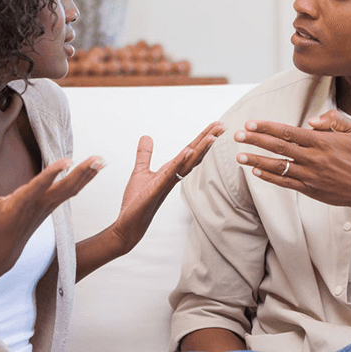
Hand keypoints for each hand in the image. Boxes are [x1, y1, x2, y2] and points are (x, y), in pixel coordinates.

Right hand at [0, 156, 102, 273]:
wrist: (2, 252)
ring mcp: (47, 207)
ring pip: (71, 189)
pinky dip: (81, 182)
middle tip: (99, 158)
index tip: (67, 160)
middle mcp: (40, 204)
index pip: (40, 185)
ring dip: (87, 175)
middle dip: (83, 172)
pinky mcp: (50, 208)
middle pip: (65, 187)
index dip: (53, 172)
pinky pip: (69, 193)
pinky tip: (90, 173)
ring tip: (101, 161)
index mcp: (24, 202)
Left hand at [110, 121, 224, 251]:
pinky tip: (187, 151)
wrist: (129, 225)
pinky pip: (169, 174)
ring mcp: (166, 184)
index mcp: (171, 171)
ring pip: (187, 165)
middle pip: (194, 156)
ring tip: (212, 137)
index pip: (190, 152)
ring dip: (199, 151)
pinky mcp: (155, 191)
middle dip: (207, 141)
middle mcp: (173, 177)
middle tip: (222, 126)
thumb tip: (146, 136)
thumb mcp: (140, 172)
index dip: (202, 138)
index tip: (215, 126)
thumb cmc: (137, 202)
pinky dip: (178, 162)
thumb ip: (144, 154)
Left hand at [235, 109, 350, 208]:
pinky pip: (286, 183)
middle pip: (278, 148)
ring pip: (278, 167)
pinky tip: (256, 172)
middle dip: (255, 141)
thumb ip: (332, 120)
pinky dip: (270, 177)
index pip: (288, 132)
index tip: (251, 123)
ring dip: (257, 161)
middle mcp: (313, 158)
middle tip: (238, 135)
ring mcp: (310, 176)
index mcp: (322, 142)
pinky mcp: (310, 189)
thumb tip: (310, 121)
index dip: (267, 127)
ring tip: (239, 156)